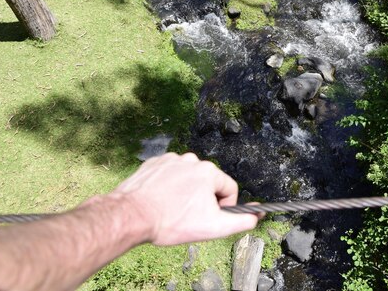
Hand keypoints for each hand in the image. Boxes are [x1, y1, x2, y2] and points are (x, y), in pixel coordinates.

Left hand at [109, 152, 259, 245]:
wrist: (132, 215)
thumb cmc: (170, 221)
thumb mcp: (213, 227)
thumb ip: (240, 221)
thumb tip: (255, 216)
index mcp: (209, 172)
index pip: (229, 188)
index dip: (224, 206)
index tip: (211, 217)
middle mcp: (191, 160)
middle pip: (208, 182)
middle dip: (203, 199)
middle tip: (189, 216)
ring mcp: (171, 159)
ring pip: (188, 178)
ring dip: (185, 191)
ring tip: (172, 209)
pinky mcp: (154, 163)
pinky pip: (169, 174)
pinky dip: (168, 186)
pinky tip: (160, 200)